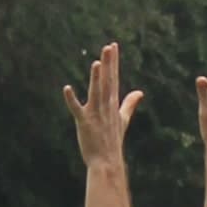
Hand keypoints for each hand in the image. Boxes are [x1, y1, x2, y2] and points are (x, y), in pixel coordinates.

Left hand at [64, 44, 143, 171]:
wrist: (107, 162)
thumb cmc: (112, 141)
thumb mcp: (123, 119)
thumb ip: (129, 104)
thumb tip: (139, 92)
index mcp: (113, 103)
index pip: (114, 78)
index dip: (113, 62)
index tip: (113, 45)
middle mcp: (106, 106)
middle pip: (108, 81)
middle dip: (109, 64)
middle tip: (109, 46)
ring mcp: (96, 114)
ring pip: (96, 92)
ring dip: (97, 79)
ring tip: (97, 63)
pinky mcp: (84, 122)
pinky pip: (77, 109)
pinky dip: (72, 99)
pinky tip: (66, 88)